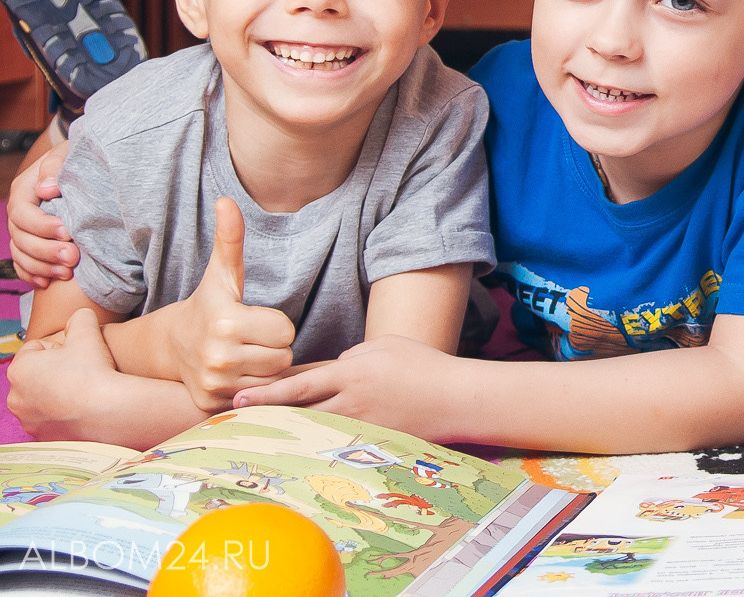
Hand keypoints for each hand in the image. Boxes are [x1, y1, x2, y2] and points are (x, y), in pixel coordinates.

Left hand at [8, 309, 119, 438]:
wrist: (106, 411)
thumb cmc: (92, 371)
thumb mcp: (88, 331)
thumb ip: (80, 317)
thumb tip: (79, 317)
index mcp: (19, 368)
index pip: (37, 348)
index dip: (60, 347)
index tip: (77, 353)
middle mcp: (15, 396)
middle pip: (36, 373)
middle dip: (56, 370)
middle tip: (82, 370)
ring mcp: (27, 419)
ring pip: (42, 396)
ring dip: (58, 391)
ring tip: (83, 389)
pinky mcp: (41, 436)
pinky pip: (50, 418)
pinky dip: (62, 412)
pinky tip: (82, 407)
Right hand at [9, 142, 74, 286]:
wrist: (79, 163)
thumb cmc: (75, 158)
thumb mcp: (66, 154)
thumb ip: (55, 167)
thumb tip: (46, 189)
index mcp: (24, 190)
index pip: (23, 213)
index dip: (42, 226)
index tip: (68, 232)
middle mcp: (20, 212)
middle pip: (21, 238)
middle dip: (46, 251)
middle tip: (73, 258)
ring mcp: (24, 229)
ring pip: (21, 254)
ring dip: (42, 267)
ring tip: (67, 274)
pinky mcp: (32, 241)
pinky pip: (23, 263)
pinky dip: (32, 274)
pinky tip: (46, 283)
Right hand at [171, 198, 295, 410]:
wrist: (168, 345)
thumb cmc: (207, 305)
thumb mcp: (221, 273)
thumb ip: (230, 238)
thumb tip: (226, 201)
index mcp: (226, 322)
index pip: (286, 331)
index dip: (277, 324)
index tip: (256, 318)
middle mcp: (218, 357)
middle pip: (283, 357)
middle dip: (273, 347)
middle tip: (251, 337)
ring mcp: (213, 384)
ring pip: (273, 379)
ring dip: (265, 368)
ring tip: (245, 354)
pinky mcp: (211, 405)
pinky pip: (256, 398)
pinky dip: (251, 387)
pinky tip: (236, 373)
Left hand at [234, 335, 463, 442]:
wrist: (456, 398)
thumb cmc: (424, 365)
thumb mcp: (385, 346)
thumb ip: (352, 356)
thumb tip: (330, 370)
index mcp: (353, 372)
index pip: (300, 384)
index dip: (268, 392)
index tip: (240, 396)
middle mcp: (351, 402)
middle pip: (299, 412)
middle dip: (265, 415)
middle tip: (234, 419)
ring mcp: (361, 426)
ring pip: (314, 431)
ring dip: (287, 432)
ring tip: (260, 435)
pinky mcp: (372, 443)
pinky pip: (337, 442)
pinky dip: (317, 443)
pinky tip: (301, 448)